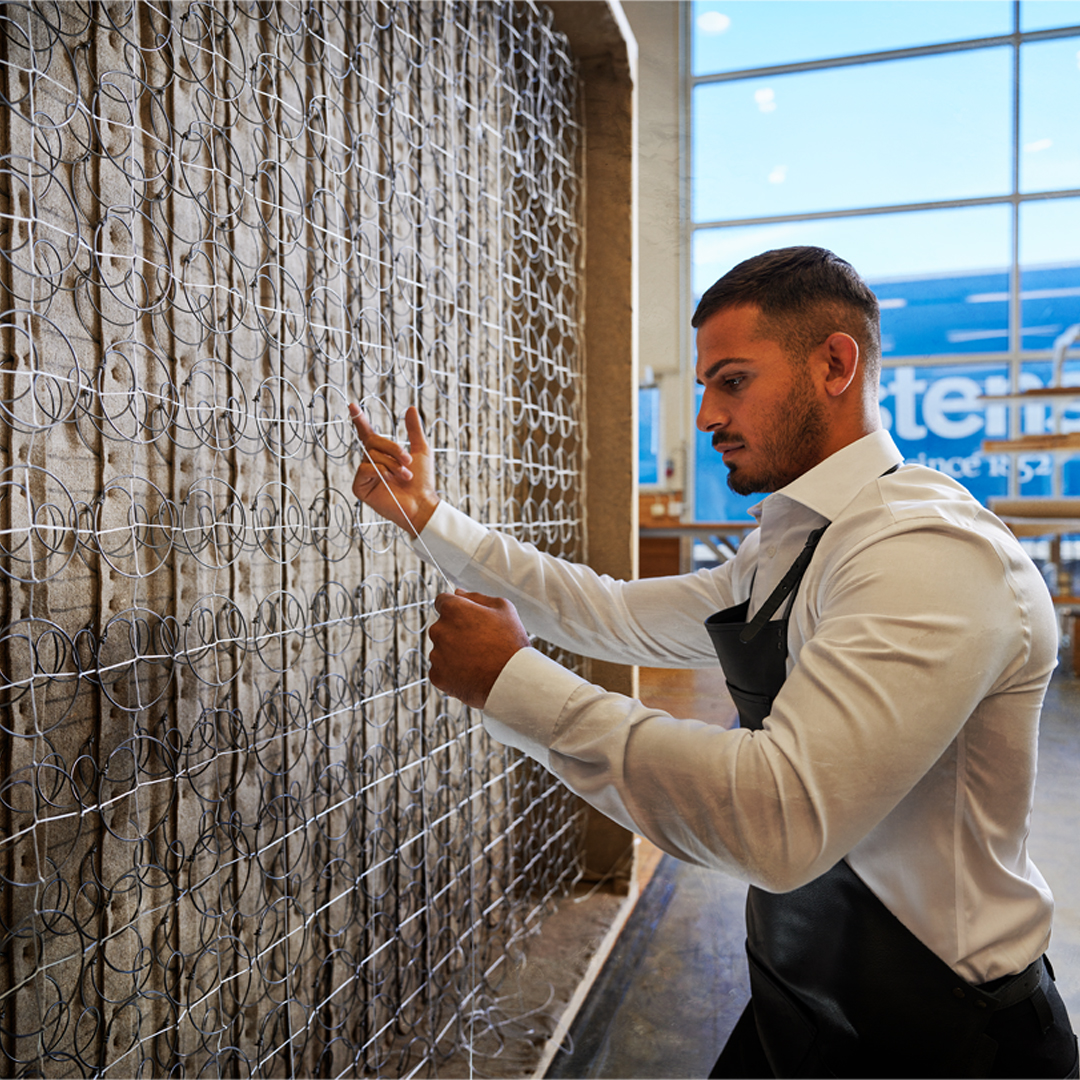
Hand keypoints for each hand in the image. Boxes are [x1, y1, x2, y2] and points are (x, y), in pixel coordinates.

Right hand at [349, 403, 438, 535]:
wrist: (422, 503)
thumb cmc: (422, 482)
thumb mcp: (421, 451)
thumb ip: (414, 430)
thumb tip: (411, 408)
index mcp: (382, 454)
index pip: (368, 434)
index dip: (360, 420)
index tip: (353, 405)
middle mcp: (371, 463)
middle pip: (372, 442)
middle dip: (393, 449)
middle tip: (408, 461)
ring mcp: (365, 476)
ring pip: (371, 455)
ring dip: (392, 464)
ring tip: (405, 476)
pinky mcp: (360, 488)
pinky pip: (364, 469)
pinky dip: (379, 471)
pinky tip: (389, 480)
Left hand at [428, 591, 531, 708]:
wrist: (513, 680)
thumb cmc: (511, 642)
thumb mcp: (503, 608)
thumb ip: (476, 597)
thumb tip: (458, 593)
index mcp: (453, 609)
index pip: (442, 601)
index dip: (457, 609)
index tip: (468, 619)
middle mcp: (439, 630)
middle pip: (442, 627)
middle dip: (456, 631)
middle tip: (480, 642)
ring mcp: (436, 655)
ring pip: (442, 649)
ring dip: (454, 652)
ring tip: (479, 660)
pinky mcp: (437, 676)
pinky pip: (441, 670)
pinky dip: (453, 672)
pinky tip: (472, 673)